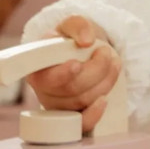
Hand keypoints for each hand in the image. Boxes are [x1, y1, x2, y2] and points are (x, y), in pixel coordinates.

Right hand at [25, 15, 120, 132]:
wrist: (81, 53)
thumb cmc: (71, 40)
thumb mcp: (72, 25)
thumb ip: (78, 25)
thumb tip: (86, 41)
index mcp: (37, 66)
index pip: (46, 77)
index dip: (62, 73)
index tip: (77, 64)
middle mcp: (43, 89)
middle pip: (72, 88)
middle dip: (96, 69)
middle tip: (105, 51)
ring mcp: (57, 105)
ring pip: (83, 100)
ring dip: (105, 81)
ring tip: (112, 62)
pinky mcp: (70, 117)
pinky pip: (82, 124)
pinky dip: (96, 113)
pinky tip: (105, 99)